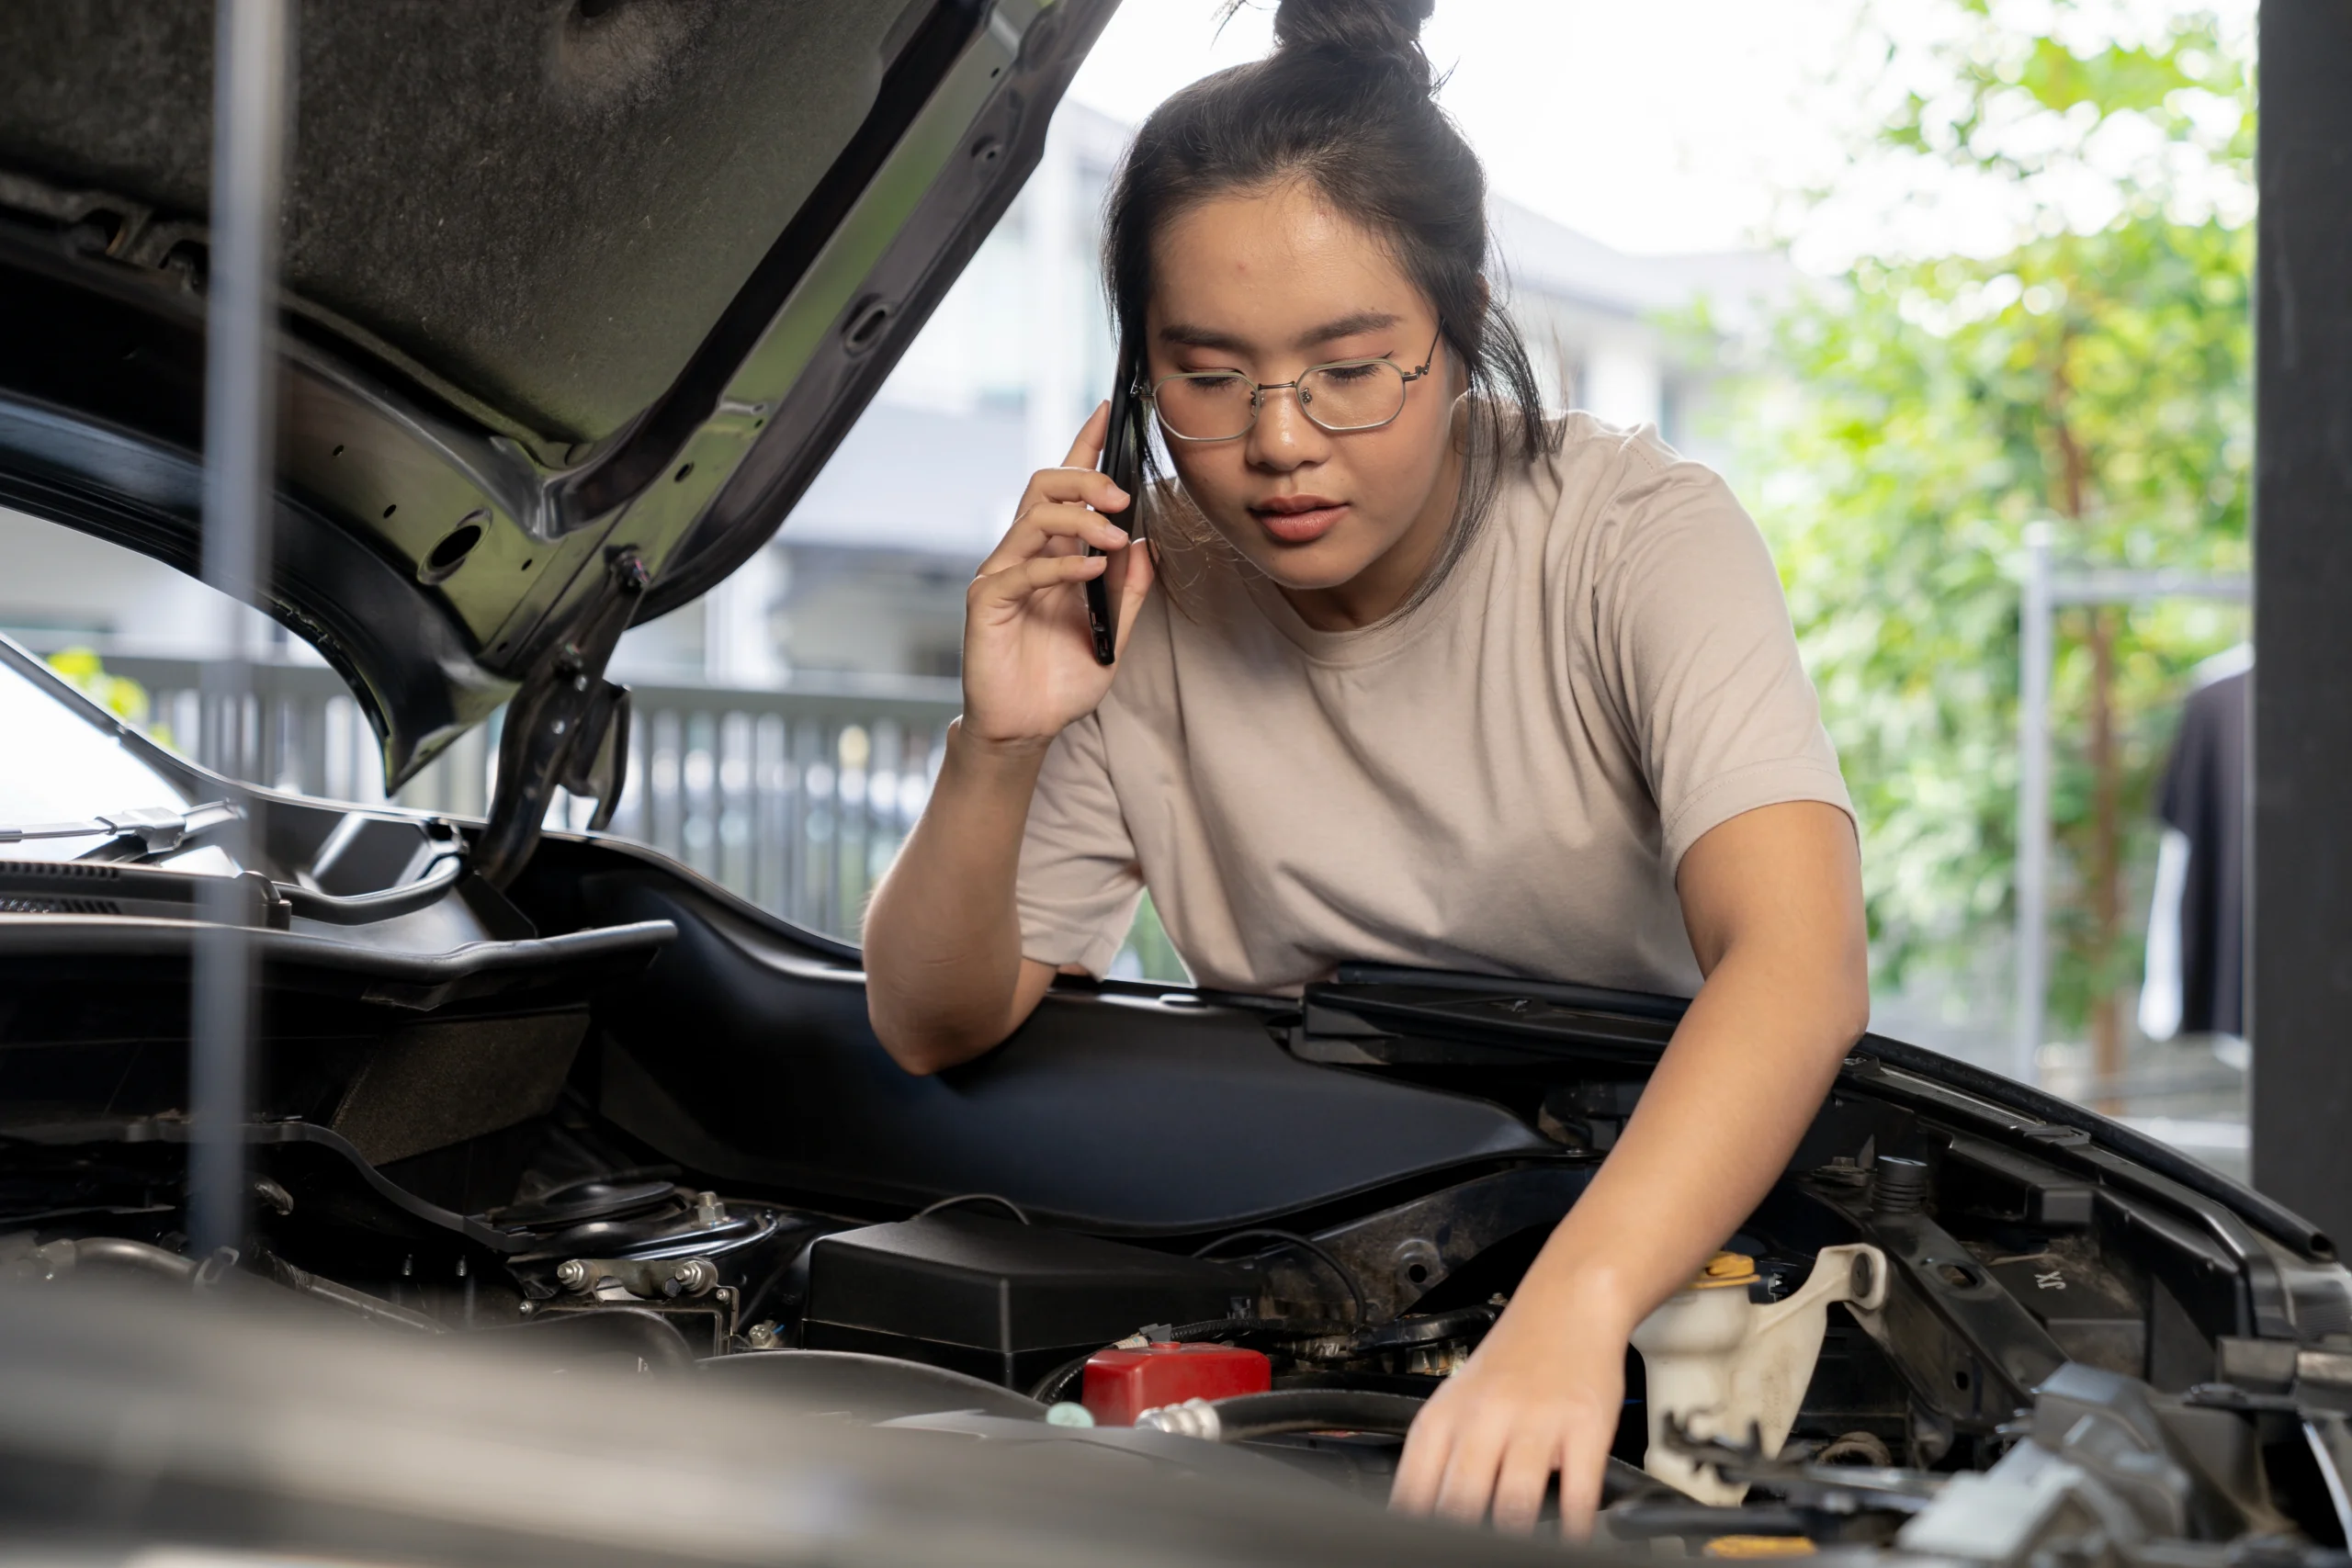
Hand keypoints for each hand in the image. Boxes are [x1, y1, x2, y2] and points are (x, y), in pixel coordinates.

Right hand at [961, 403, 1155, 750]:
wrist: (1027, 728)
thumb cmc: (1062, 680)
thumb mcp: (1114, 635)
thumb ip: (1129, 591)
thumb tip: (1147, 545)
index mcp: (1056, 554)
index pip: (1068, 487)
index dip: (1085, 445)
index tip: (1109, 409)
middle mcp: (1026, 555)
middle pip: (1045, 486)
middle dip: (1086, 479)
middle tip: (1123, 499)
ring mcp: (1002, 575)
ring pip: (1032, 517)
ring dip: (1079, 519)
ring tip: (1114, 540)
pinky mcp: (986, 602)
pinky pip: (1023, 569)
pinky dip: (1062, 565)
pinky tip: (1090, 571)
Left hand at [1390, 1283, 1632, 1536]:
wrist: (1565, 1304)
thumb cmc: (1512, 1359)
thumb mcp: (1456, 1399)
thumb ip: (1439, 1456)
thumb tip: (1419, 1513)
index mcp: (1444, 1418)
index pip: (1416, 1489)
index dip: (1417, 1526)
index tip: (1425, 1544)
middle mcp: (1485, 1419)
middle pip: (1460, 1502)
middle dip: (1464, 1537)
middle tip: (1475, 1552)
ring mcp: (1535, 1423)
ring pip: (1513, 1503)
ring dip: (1513, 1535)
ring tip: (1519, 1548)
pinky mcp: (1584, 1427)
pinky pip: (1578, 1492)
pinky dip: (1574, 1526)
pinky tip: (1571, 1537)